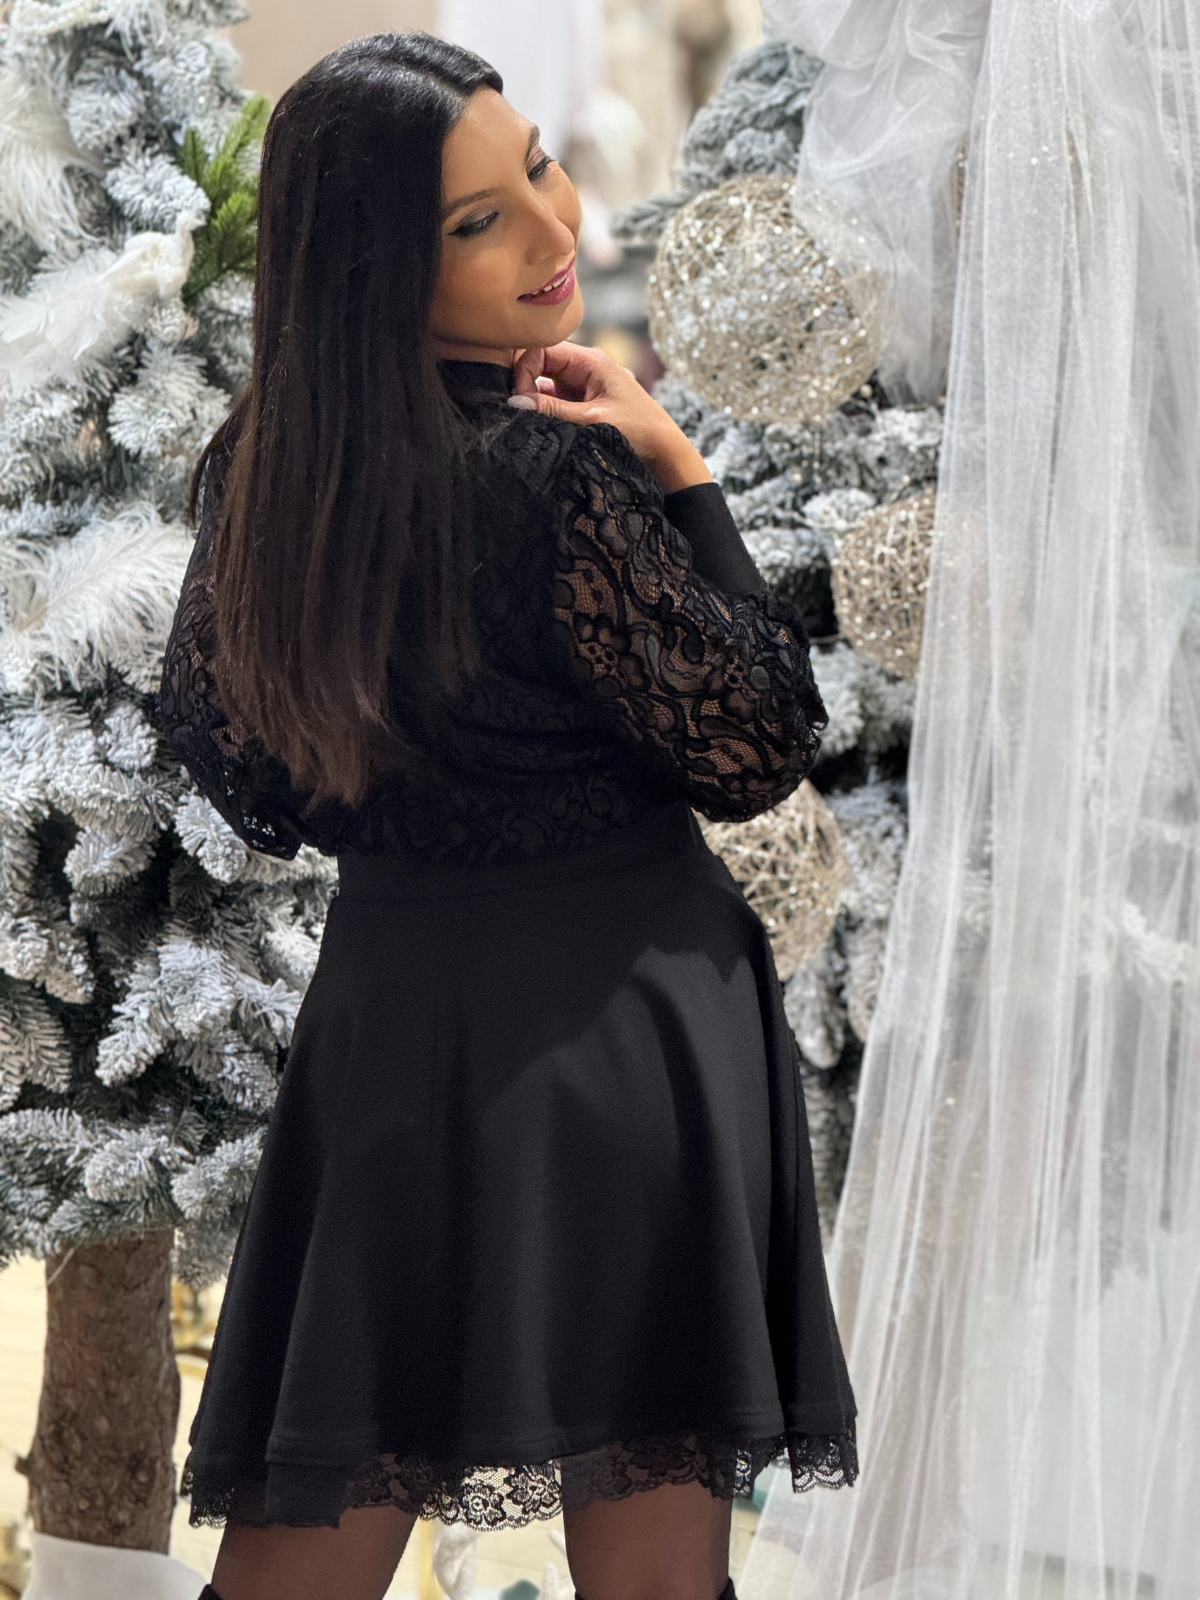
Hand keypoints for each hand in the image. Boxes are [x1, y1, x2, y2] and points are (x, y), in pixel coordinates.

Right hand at [508, 342, 713, 492]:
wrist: (663, 452)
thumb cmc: (638, 431)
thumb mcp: (593, 420)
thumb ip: (553, 411)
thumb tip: (515, 402)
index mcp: (591, 361)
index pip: (542, 350)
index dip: (525, 369)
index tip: (519, 397)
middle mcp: (584, 368)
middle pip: (540, 364)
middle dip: (525, 384)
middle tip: (517, 409)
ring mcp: (582, 387)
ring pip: (544, 385)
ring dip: (534, 401)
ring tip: (527, 420)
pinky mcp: (581, 405)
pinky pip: (554, 402)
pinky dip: (544, 412)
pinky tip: (539, 426)